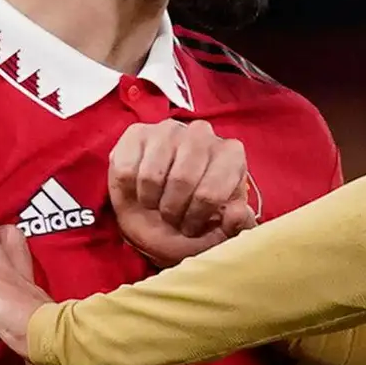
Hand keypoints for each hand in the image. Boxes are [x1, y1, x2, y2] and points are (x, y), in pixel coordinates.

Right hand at [109, 118, 260, 263]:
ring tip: (157, 204)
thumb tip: (238, 212)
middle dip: (173, 210)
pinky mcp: (137, 133)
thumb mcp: (220, 235)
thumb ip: (238, 227)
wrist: (155, 219)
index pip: (210, 192)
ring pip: (151, 175)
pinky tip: (140, 190)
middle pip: (182, 180)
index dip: (196, 218)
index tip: (192, 226)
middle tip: (172, 218)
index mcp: (231, 155)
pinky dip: (130, 190)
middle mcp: (203, 134)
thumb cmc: (191, 223)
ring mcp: (169, 129)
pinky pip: (127, 170)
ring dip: (151, 201)